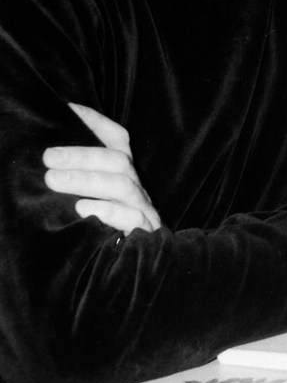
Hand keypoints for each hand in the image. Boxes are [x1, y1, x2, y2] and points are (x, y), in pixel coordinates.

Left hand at [42, 104, 161, 235]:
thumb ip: (75, 179)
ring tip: (53, 181)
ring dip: (87, 180)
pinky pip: (131, 218)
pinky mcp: (144, 233)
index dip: (97, 122)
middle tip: (48, 157)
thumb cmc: (99, 232)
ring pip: (122, 185)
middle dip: (82, 155)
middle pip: (118, 160)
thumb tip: (47, 159)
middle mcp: (134, 187)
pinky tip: (83, 209)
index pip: (117, 139)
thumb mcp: (87, 200)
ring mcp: (141, 209)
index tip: (68, 110)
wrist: (130, 273)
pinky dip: (108, 211)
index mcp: (123, 174)